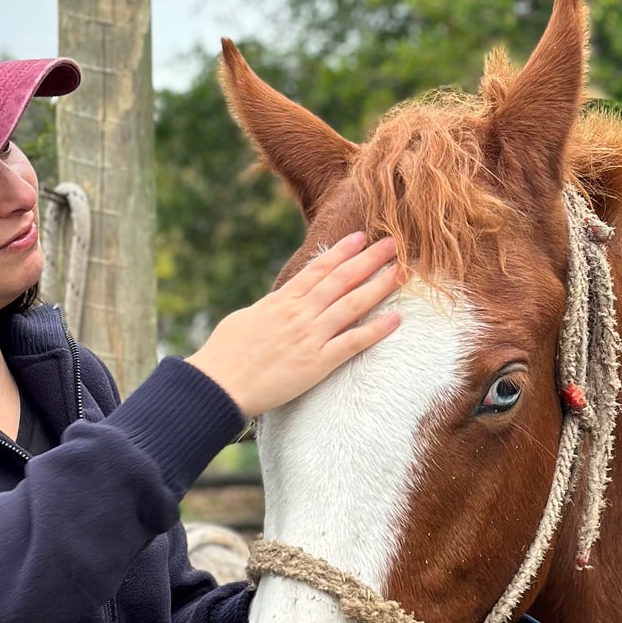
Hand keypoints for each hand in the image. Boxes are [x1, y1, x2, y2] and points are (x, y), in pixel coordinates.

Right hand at [186, 233, 402, 418]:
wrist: (219, 385)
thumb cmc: (224, 354)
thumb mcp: (246, 319)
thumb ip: (269, 309)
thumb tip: (280, 303)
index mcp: (281, 301)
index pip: (318, 269)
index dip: (342, 252)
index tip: (360, 238)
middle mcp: (299, 314)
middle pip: (342, 280)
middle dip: (369, 260)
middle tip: (394, 243)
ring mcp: (310, 337)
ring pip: (353, 305)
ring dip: (380, 286)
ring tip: (402, 272)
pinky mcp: (316, 364)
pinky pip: (352, 343)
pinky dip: (375, 330)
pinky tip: (395, 319)